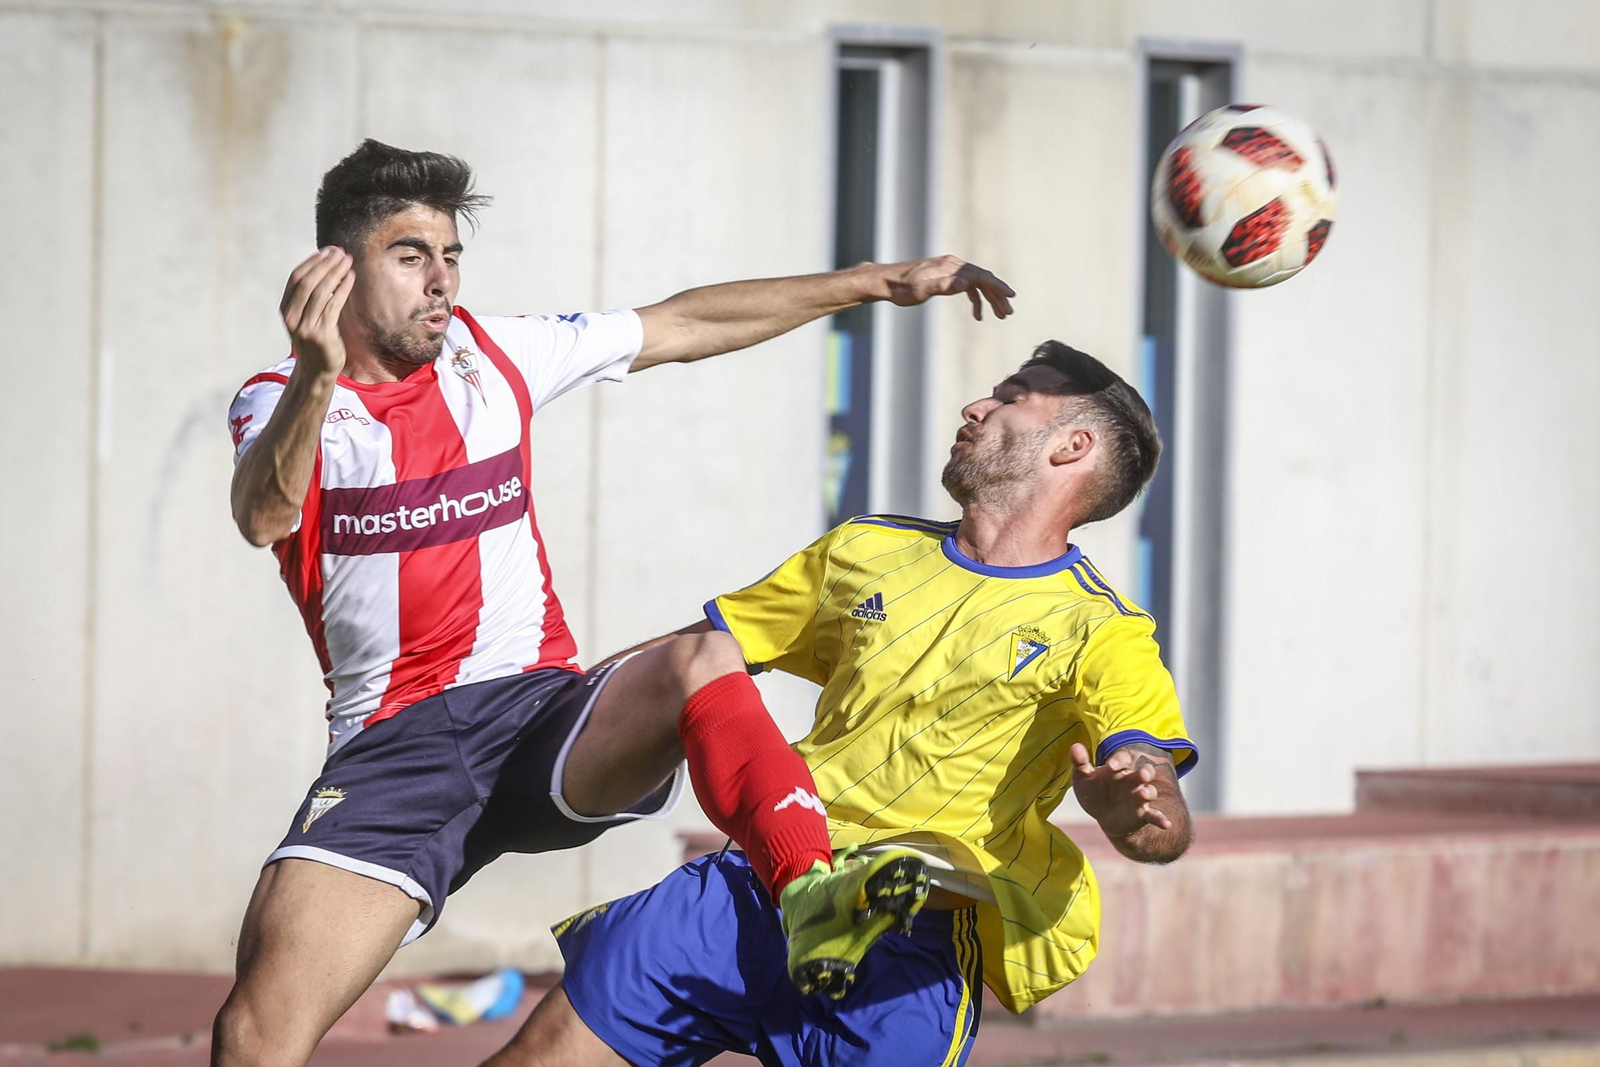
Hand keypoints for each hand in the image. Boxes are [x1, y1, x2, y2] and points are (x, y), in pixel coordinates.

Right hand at [280, 247, 354, 377]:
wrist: (316, 370)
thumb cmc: (315, 340)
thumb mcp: (305, 317)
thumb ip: (310, 297)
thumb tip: (326, 266)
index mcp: (285, 309)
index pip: (296, 278)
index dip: (312, 262)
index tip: (327, 251)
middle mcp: (292, 317)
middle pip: (307, 282)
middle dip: (325, 264)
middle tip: (340, 253)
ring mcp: (305, 326)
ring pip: (320, 292)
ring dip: (335, 273)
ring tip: (348, 261)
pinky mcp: (321, 335)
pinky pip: (333, 305)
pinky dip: (342, 289)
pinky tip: (351, 278)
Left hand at [883, 255, 1015, 320]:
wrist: (885, 282)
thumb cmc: (901, 288)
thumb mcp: (921, 290)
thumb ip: (944, 286)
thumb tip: (966, 283)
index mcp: (950, 267)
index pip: (980, 275)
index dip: (997, 286)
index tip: (1010, 296)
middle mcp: (952, 265)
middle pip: (982, 279)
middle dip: (997, 296)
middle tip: (1008, 312)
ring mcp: (949, 270)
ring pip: (976, 284)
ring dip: (989, 299)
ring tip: (1000, 315)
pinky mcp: (944, 277)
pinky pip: (966, 287)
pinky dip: (975, 299)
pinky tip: (978, 314)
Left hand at [1068, 742, 1173, 837]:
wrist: (1103, 814)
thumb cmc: (1094, 791)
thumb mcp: (1083, 777)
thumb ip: (1080, 762)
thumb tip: (1075, 746)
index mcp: (1119, 768)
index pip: (1123, 759)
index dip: (1118, 761)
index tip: (1110, 765)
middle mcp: (1132, 781)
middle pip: (1144, 772)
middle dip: (1144, 773)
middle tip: (1142, 774)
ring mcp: (1139, 797)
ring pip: (1150, 792)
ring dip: (1149, 792)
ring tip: (1144, 794)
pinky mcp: (1143, 814)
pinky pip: (1154, 816)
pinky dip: (1161, 820)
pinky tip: (1167, 825)